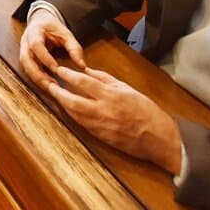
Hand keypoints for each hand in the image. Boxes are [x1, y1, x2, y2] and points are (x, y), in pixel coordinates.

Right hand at [19, 8, 85, 90]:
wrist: (41, 22)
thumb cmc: (52, 28)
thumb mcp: (66, 34)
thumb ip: (74, 48)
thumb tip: (82, 65)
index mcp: (34, 31)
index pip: (36, 45)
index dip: (44, 57)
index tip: (56, 68)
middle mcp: (25, 42)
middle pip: (26, 59)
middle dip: (37, 74)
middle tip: (51, 85)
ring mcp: (24, 50)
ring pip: (26, 67)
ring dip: (37, 78)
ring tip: (51, 87)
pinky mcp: (26, 59)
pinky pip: (29, 70)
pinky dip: (37, 78)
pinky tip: (48, 84)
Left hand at [47, 66, 182, 173]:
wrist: (160, 139)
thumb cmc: (147, 111)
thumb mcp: (128, 89)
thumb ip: (106, 79)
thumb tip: (88, 70)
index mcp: (112, 95)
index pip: (84, 82)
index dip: (68, 75)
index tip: (59, 70)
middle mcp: (104, 110)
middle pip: (73, 100)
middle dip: (59, 92)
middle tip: (49, 84)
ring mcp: (101, 125)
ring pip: (74, 114)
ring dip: (62, 104)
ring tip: (55, 95)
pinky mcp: (101, 137)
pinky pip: (81, 124)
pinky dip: (72, 116)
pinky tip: (67, 110)